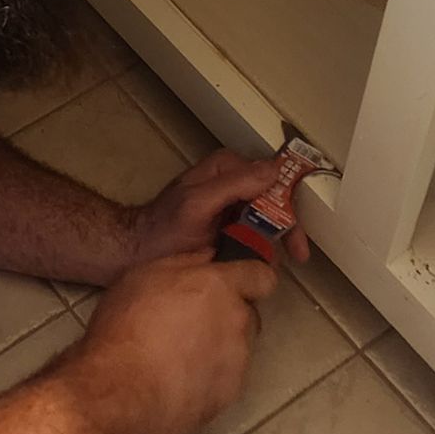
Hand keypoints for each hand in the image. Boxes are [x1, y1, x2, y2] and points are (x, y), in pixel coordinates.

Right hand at [60, 249, 277, 433]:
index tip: (230, 285)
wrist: (120, 389)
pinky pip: (225, 379)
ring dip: (218, 348)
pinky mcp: (229, 396)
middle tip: (191, 323)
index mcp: (221, 287)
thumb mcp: (144, 275)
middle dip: (228, 316)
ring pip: (238, 348)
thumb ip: (185, 262)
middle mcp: (238, 322)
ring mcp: (238, 363)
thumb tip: (209, 256)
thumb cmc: (127, 324)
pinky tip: (177, 381)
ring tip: (179, 356)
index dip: (249, 279)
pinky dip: (209, 378)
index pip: (263, 277)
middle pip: (248, 314)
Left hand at [132, 151, 310, 265]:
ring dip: (275, 241)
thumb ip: (233, 184)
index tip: (296, 236)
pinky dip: (261, 249)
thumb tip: (274, 171)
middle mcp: (233, 182)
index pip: (272, 178)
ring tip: (275, 265)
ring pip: (266, 218)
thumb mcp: (197, 203)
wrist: (137, 253)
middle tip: (297, 256)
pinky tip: (261, 266)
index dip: (289, 206)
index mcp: (227, 167)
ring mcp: (230, 205)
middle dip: (287, 228)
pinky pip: (253, 234)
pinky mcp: (227, 226)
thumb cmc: (163, 227)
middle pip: (273, 199)